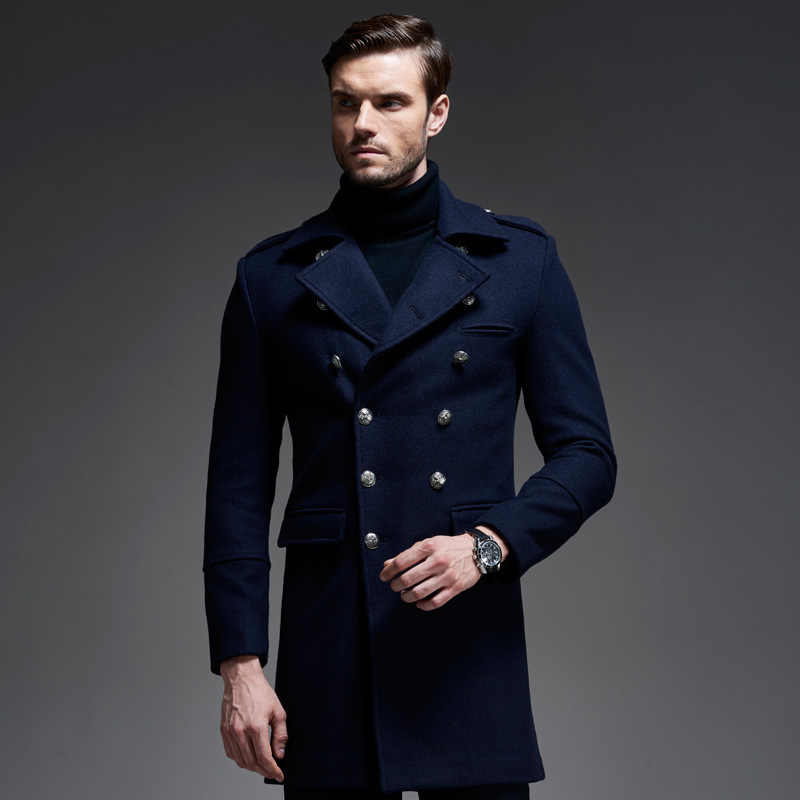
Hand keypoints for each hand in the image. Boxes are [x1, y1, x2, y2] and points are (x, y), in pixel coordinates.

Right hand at [219, 655, 286, 781]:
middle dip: (263, 771)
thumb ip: (280, 735)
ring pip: (240, 760)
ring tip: (262, 766)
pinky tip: (248, 757)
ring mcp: (230, 732)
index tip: (278, 775)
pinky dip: (240, 759)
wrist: (242, 679)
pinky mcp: (224, 731)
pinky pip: (231, 753)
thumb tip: (280, 754)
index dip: (273, 770)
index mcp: (256, 727)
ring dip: (252, 767)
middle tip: (272, 772)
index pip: (264, 758)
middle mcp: (241, 732)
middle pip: (251, 762)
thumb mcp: (278, 711)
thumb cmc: (260, 692)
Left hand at [378, 525, 507, 609]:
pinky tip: (418, 602)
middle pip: (408, 579)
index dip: (389, 571)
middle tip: (394, 586)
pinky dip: (423, 605)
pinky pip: (434, 602)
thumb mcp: (428, 543)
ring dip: (406, 597)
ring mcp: (447, 576)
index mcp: (429, 547)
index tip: (384, 576)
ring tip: (404, 595)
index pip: (401, 562)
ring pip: (419, 593)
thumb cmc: (449, 547)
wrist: (477, 551)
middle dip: (396, 585)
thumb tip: (387, 564)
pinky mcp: (455, 588)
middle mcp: (438, 561)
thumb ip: (408, 554)